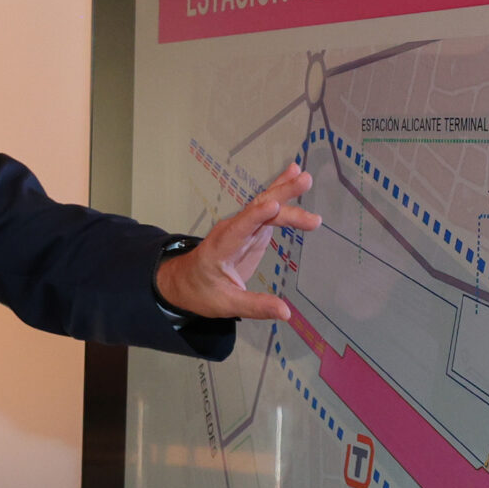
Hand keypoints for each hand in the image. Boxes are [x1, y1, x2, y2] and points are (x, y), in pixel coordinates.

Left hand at [154, 160, 322, 320]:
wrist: (183, 281)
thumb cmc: (200, 292)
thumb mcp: (225, 304)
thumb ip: (255, 306)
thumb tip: (286, 312)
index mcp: (221, 247)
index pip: (239, 229)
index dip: (256, 217)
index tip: (274, 205)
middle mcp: (231, 230)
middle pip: (257, 209)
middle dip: (280, 196)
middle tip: (305, 183)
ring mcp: (242, 226)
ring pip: (264, 204)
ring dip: (284, 190)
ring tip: (305, 177)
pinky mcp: (252, 229)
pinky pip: (267, 208)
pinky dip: (280, 191)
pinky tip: (294, 174)